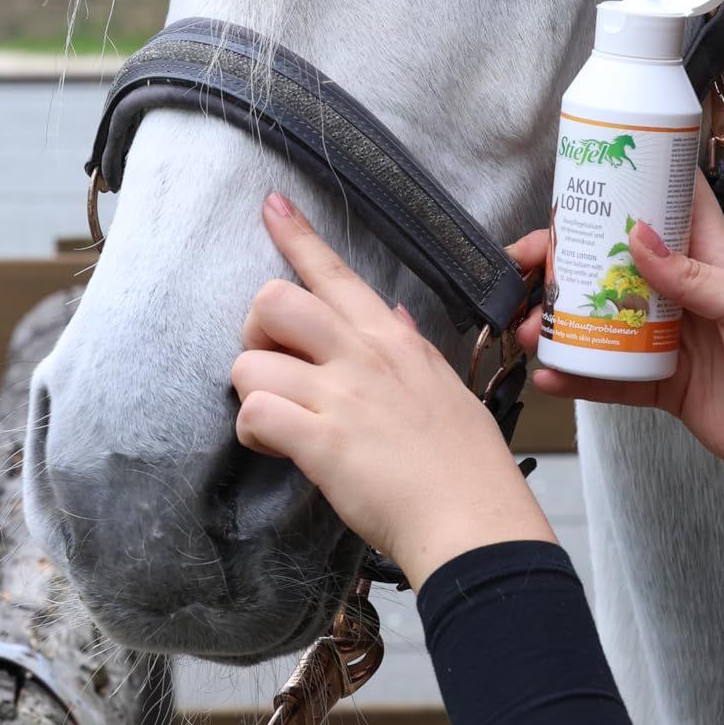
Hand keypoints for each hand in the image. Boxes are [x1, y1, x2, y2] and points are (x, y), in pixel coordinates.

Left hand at [231, 192, 555, 590]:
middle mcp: (363, 356)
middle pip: (273, 301)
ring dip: (251, 394)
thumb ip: (410, 348)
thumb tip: (394, 316)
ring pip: (249, 363)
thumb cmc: (466, 462)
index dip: (296, 236)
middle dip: (254, 333)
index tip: (271, 206)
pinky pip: (255, 414)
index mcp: (393, 339)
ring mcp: (342, 396)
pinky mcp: (322, 443)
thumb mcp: (444, 386)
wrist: (474, 518)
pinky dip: (253, 434)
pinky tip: (277, 448)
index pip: (334, 273)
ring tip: (278, 423)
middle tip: (275, 369)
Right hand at [517, 173, 723, 521]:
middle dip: (567, 260)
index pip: (669, 206)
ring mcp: (668, 341)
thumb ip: (695, 276)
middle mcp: (683, 295)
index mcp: (711, 261)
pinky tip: (550, 374)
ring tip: (526, 325)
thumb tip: (639, 237)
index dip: (631, 186)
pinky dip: (578, 375)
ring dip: (561, 320)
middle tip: (526, 264)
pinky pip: (609, 377)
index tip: (585, 175)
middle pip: (614, 265)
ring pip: (602, 320)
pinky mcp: (662, 386)